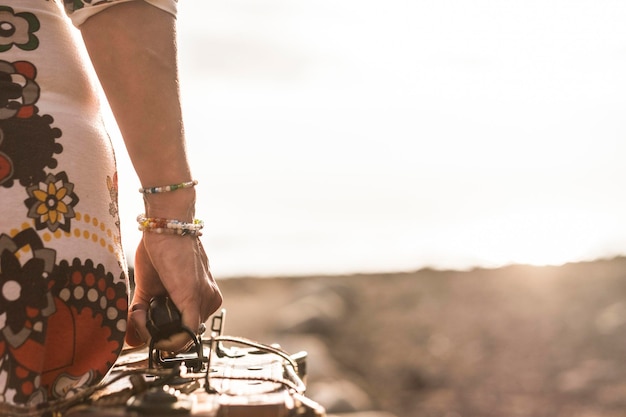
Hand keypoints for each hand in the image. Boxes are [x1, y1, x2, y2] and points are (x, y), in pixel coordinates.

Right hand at [125, 223, 221, 351]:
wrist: (166, 225)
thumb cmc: (160, 250)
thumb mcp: (150, 288)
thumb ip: (144, 314)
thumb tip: (131, 341)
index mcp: (202, 299)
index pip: (183, 331)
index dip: (159, 333)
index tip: (140, 319)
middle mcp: (209, 302)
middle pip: (180, 337)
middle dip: (153, 333)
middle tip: (136, 315)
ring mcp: (205, 301)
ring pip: (179, 338)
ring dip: (151, 331)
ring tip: (137, 310)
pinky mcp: (195, 299)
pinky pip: (183, 335)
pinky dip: (160, 335)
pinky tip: (141, 317)